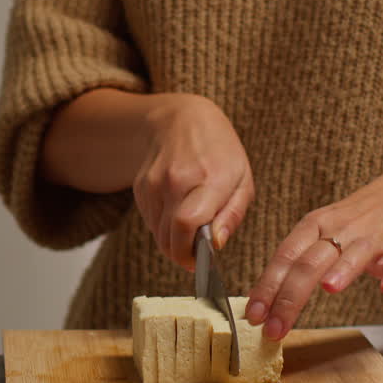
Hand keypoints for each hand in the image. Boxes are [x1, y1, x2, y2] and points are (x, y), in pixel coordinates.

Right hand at [133, 94, 254, 271]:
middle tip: (195, 256)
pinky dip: (163, 226)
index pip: (188, 224)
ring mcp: (154, 182)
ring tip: (190, 228)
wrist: (181, 120)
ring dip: (173, 241)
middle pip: (169, 237)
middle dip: (182, 255)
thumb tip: (217, 244)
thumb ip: (231, 215)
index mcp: (210, 178)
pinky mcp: (140, 186)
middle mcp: (177, 179)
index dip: (191, 252)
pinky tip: (176, 210)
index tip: (200, 262)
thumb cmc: (219, 151)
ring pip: (158, 233)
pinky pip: (150, 221)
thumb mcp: (242, 180)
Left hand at [245, 160, 382, 339]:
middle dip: (289, 298)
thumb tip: (266, 300)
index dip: (267, 287)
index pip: (284, 257)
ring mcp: (373, 238)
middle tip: (275, 328)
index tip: (253, 315)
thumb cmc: (356, 221)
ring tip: (328, 288)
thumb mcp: (320, 229)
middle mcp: (341, 230)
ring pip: (353, 255)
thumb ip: (298, 261)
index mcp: (314, 225)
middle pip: (309, 263)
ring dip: (342, 271)